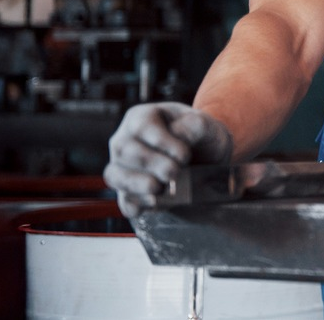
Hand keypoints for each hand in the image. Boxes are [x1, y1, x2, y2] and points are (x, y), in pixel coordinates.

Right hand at [103, 102, 232, 216]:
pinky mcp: (129, 192)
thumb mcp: (205, 125)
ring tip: (162, 189)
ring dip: (138, 184)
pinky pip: (123, 200)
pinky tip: (155, 203)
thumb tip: (179, 136)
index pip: (141, 127)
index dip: (161, 142)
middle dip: (151, 164)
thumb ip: (194, 126)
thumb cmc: (201, 137)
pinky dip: (136, 204)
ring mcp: (123, 168)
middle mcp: (125, 141)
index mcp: (142, 118)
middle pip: (124, 151)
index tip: (185, 155)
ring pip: (115, 175)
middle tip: (174, 173)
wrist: (208, 160)